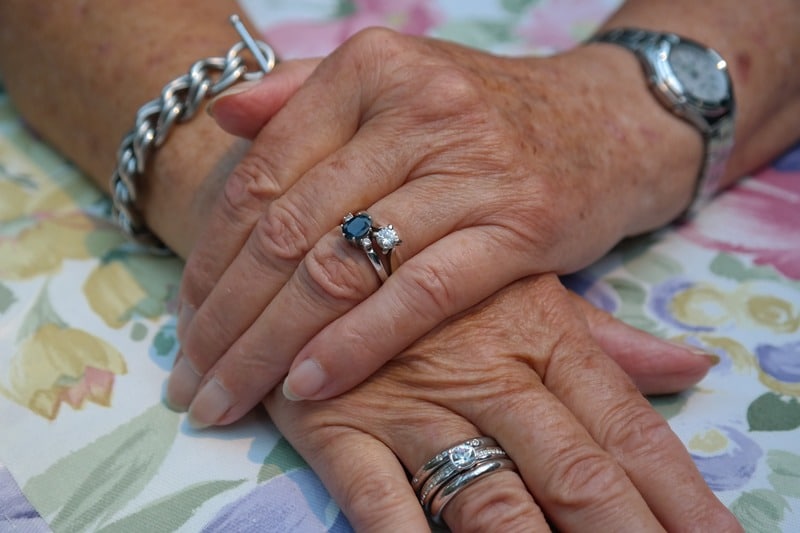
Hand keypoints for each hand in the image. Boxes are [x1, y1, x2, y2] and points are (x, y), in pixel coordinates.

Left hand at [169, 38, 710, 424]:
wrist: (604, 123)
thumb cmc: (485, 115)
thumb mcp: (397, 84)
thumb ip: (306, 92)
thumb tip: (225, 117)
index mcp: (372, 69)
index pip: (263, 174)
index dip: (212, 254)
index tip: (185, 316)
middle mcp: (419, 109)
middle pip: (291, 229)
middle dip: (228, 316)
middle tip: (192, 375)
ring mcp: (472, 166)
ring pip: (344, 266)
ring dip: (275, 343)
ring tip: (232, 393)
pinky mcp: (519, 224)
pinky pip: (420, 294)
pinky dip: (358, 343)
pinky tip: (310, 384)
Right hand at [264, 274, 738, 531]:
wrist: (317, 241)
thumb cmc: (433, 272)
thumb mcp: (528, 290)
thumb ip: (606, 343)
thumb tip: (692, 368)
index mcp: (545, 339)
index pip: (631, 430)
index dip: (680, 494)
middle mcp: (491, 378)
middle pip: (577, 474)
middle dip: (625, 532)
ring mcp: (414, 403)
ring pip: (490, 498)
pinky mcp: (340, 424)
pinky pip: (377, 497)